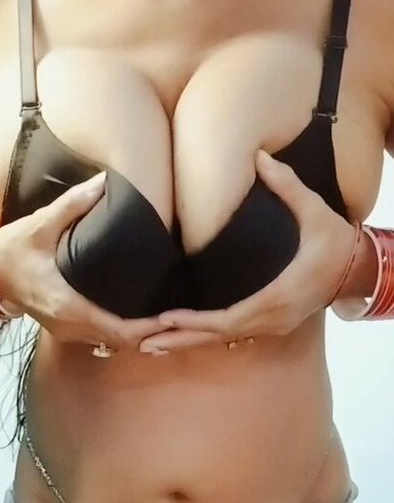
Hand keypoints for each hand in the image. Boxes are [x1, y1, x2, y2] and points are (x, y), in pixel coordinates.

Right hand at [0, 174, 167, 349]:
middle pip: (122, 342)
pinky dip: (124, 333)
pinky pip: (102, 338)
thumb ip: (72, 205)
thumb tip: (103, 182)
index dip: (148, 328)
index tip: (172, 318)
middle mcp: (71, 325)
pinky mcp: (66, 329)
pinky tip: (142, 319)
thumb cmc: (12, 249)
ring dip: (140, 336)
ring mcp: (68, 331)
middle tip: (181, 318)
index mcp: (68, 305)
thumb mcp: (40, 225)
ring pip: (113, 343)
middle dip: (153, 334)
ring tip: (168, 320)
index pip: (118, 329)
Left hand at [139, 150, 356, 352]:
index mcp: (278, 297)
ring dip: (188, 342)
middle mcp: (272, 319)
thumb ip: (287, 186)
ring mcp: (272, 326)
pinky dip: (205, 337)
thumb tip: (260, 157)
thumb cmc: (336, 242)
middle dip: (181, 340)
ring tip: (151, 345)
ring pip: (223, 340)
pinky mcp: (271, 324)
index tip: (166, 319)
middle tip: (143, 343)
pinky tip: (180, 338)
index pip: (230, 318)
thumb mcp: (316, 212)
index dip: (196, 321)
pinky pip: (232, 335)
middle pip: (219, 337)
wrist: (358, 270)